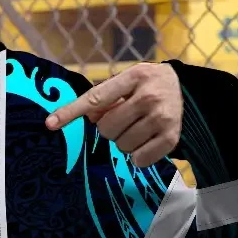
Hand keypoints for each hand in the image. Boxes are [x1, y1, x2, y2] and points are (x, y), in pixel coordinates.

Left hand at [45, 62, 182, 167]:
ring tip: (137, 128)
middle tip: (124, 120)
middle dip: (110, 129)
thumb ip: (103, 97)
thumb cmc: (147, 86)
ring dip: (124, 142)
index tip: (50, 123)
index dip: (70, 112)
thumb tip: (86, 116)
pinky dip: (138, 155)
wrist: (187, 90)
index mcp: (134, 77)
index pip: (95, 98)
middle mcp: (149, 96)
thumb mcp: (127, 82)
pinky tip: (146, 141)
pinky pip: (139, 159)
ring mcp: (162, 118)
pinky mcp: (171, 138)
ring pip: (121, 146)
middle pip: (107, 129)